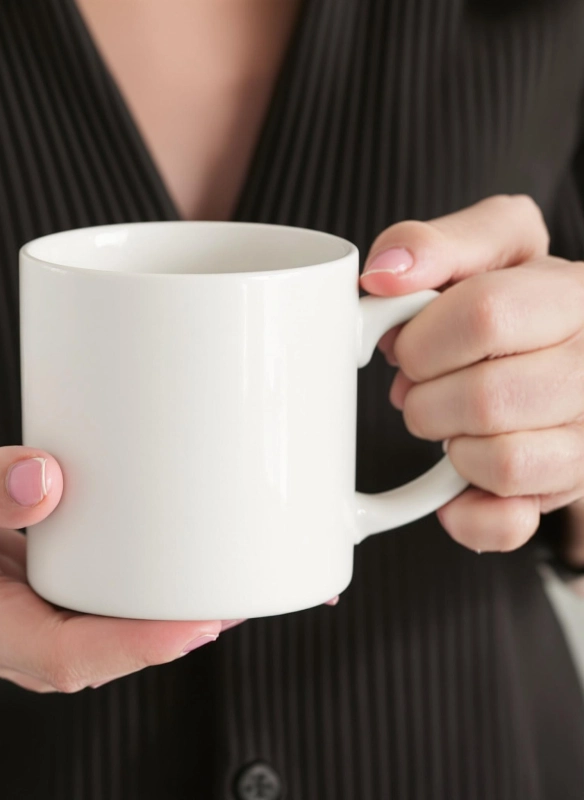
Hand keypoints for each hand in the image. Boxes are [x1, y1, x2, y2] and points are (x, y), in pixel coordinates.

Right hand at [0, 447, 224, 691]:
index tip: (196, 622)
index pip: (66, 658)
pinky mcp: (56, 594)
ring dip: (173, 615)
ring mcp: (42, 617)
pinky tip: (185, 562)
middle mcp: (22, 634)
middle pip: (109, 653)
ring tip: (229, 577)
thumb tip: (45, 480)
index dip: (135, 647)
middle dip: (176, 634)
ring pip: (116, 633)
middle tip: (235, 590)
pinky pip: (108, 605)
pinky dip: (149, 592)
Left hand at [360, 195, 583, 557]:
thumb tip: (384, 274)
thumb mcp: (490, 246)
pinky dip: (466, 510)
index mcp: (577, 296)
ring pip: (500, 462)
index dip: (422, 339)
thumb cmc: (518, 298)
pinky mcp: (569, 488)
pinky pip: (510, 522)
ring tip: (451, 420)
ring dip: (449, 443)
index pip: (485, 316)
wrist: (565, 351)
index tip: (409, 345)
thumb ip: (434, 243)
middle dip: (426, 395)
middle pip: (487, 398)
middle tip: (424, 385)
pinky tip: (455, 482)